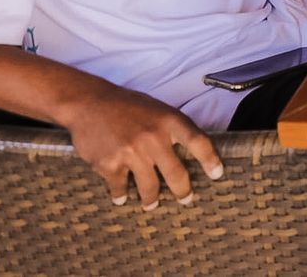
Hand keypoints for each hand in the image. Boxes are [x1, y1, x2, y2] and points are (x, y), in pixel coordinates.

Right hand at [63, 83, 222, 209]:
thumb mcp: (157, 109)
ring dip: (151, 199)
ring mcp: (132, 153)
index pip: (199, 142)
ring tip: (152, 204)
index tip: (217, 175)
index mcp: (169, 120)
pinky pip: (121, 187)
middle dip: (183, 191)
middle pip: (176, 173)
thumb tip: (190, 152)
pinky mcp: (110, 164)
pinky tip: (122, 198)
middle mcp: (153, 137)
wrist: (89, 103)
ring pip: (149, 187)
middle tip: (186, 199)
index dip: (211, 160)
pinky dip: (121, 195)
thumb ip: (172, 129)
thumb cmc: (127, 105)